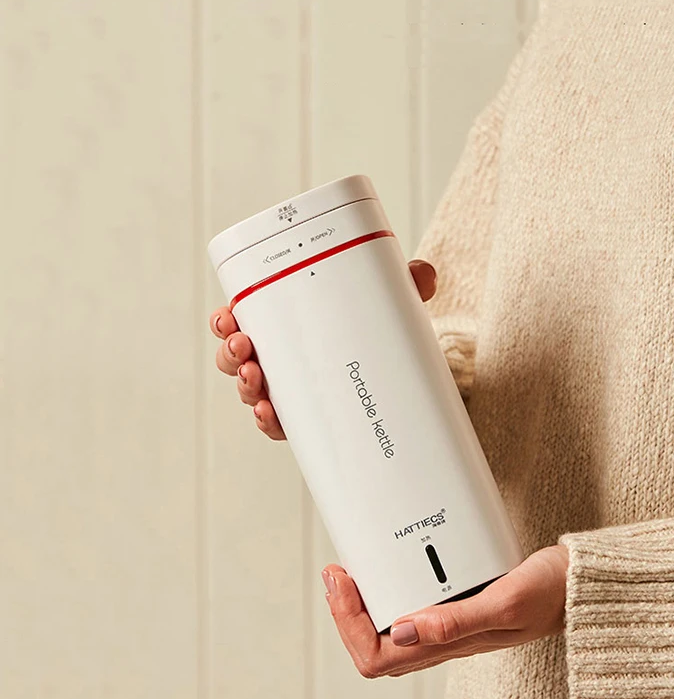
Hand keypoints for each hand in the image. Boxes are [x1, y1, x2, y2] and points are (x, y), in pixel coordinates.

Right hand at [209, 259, 437, 438]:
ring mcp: (291, 388)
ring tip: (257, 380)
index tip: (227, 316)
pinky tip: (271, 415)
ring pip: (251, 390)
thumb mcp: (387, 300)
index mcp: (288, 322)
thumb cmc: (377, 327)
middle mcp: (281, 356)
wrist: (401, 367)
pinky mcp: (307, 417)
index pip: (245, 318)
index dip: (226, 320)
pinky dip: (269, 421)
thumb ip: (403, 283)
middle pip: (237, 357)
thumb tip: (423, 275)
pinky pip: (278, 423)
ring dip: (246, 386)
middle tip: (244, 346)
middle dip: (231, 353)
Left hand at [321, 544, 568, 677]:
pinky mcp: (454, 606)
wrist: (576, 585)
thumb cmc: (548, 595)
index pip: (379, 655)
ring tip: (350, 572)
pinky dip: (386, 591)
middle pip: (374, 648)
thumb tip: (407, 628)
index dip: (349, 625)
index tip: (343, 584)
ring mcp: (447, 626)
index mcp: (450, 645)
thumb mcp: (505, 602)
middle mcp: (443, 640)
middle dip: (344, 613)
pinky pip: (408, 610)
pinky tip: (386, 569)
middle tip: (336, 575)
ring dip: (360, 605)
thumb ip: (458, 620)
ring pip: (387, 631)